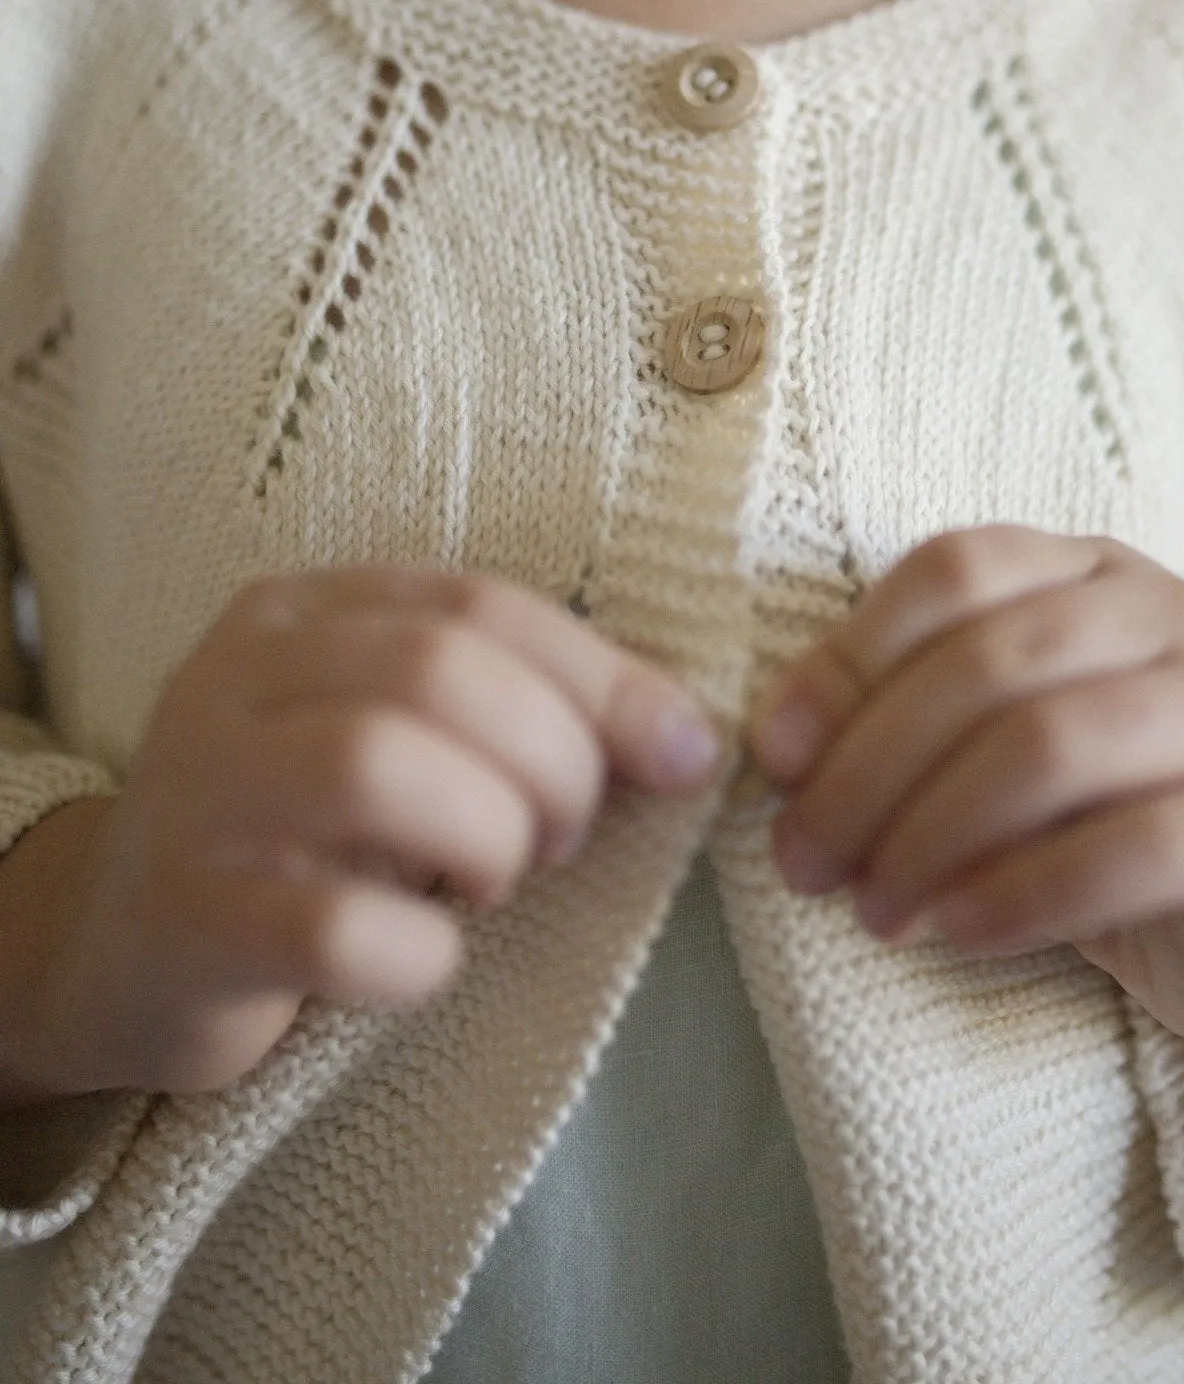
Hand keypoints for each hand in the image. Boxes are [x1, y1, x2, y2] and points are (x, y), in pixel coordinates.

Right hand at [4, 569, 718, 1098]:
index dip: (602, 676)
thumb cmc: (301, 833)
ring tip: (497, 880)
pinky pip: (331, 929)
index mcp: (298, 612)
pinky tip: (429, 960)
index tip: (682, 753)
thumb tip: (687, 738)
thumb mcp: (399, 738)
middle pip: (436, 671)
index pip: (478, 604)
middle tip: (563, 836)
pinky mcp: (185, 923)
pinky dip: (419, 953)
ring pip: (374, 766)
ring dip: (488, 833)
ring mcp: (197, 797)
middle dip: (549, 757)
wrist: (115, 944)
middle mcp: (233, 679)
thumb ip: (520, 712)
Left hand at [750, 526, 1183, 1066]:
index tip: (773, 755)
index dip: (849, 658)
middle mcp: (1171, 617)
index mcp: (1090, 569)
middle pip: (991, 663)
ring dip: (933, 836)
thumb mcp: (979, 750)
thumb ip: (893, 719)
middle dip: (871, 769)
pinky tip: (957, 933)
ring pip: (1054, 747)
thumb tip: (779, 746)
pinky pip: (1135, 849)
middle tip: (802, 860)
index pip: (954, 570)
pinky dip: (1024, 894)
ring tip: (873, 908)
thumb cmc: (1081, 818)